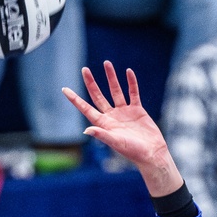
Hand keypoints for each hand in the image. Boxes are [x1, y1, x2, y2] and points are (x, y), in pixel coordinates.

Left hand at [63, 61, 180, 196]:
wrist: (151, 153)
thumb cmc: (132, 151)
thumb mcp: (115, 142)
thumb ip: (101, 134)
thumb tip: (86, 130)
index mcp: (103, 123)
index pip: (86, 108)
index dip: (75, 99)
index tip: (64, 89)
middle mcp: (111, 116)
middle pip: (98, 96)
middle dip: (91, 83)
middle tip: (85, 69)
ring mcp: (124, 112)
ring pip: (115, 91)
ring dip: (111, 78)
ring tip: (107, 63)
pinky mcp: (137, 110)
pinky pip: (133, 93)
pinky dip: (131, 83)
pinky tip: (128, 72)